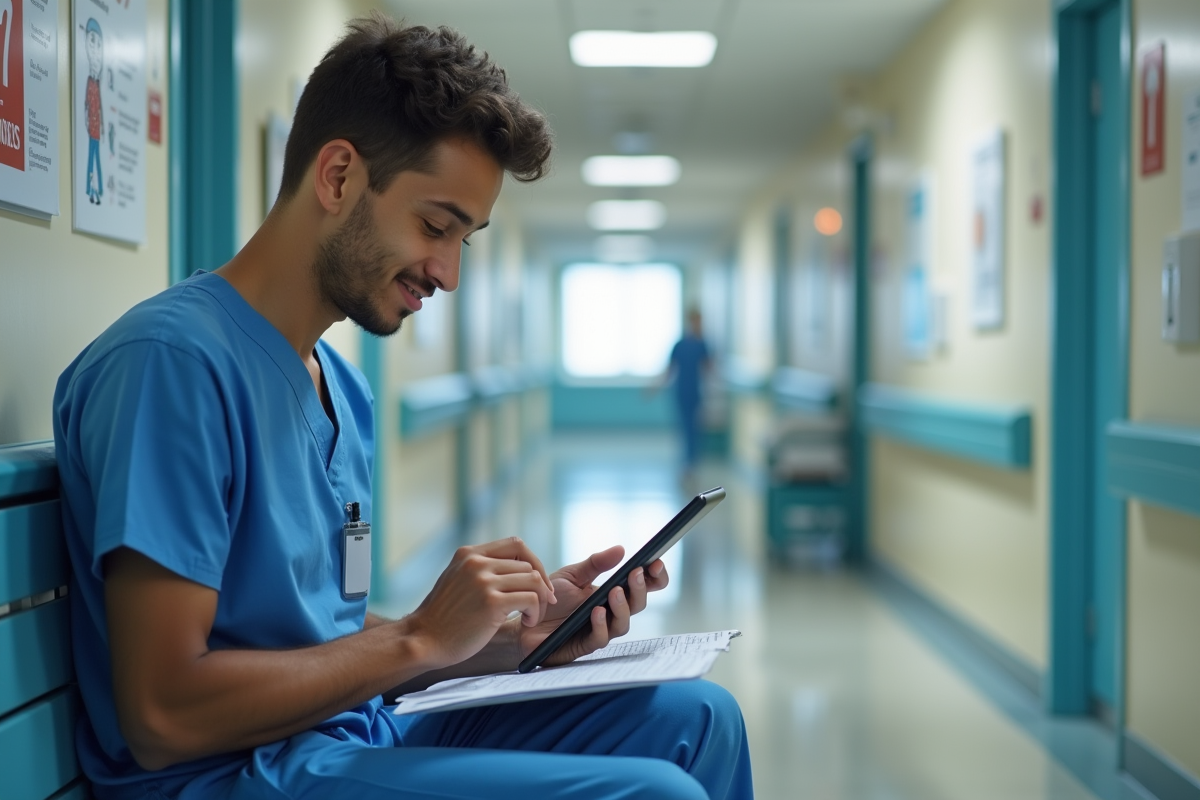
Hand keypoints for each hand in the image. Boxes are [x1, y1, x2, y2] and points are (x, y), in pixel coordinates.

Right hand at [407, 538, 556, 668]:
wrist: (423, 640)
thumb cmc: (444, 617)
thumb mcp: (458, 579)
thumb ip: (481, 569)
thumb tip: (518, 569)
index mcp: (469, 553)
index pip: (516, 544)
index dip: (534, 562)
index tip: (538, 583)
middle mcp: (476, 563)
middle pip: (528, 564)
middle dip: (540, 586)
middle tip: (538, 607)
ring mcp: (483, 581)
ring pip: (533, 580)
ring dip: (540, 601)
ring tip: (531, 617)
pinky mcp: (491, 602)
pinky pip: (531, 599)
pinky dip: (535, 612)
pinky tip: (526, 623)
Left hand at [508, 546, 669, 667]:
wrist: (524, 619)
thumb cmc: (551, 598)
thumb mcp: (572, 576)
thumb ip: (595, 564)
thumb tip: (621, 549)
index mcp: (612, 594)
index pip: (642, 587)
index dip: (655, 578)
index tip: (656, 563)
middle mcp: (611, 614)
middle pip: (638, 605)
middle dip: (640, 589)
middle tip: (636, 573)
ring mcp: (600, 631)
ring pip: (623, 625)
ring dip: (622, 607)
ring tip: (614, 591)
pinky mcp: (584, 646)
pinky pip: (600, 639)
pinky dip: (601, 625)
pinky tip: (596, 611)